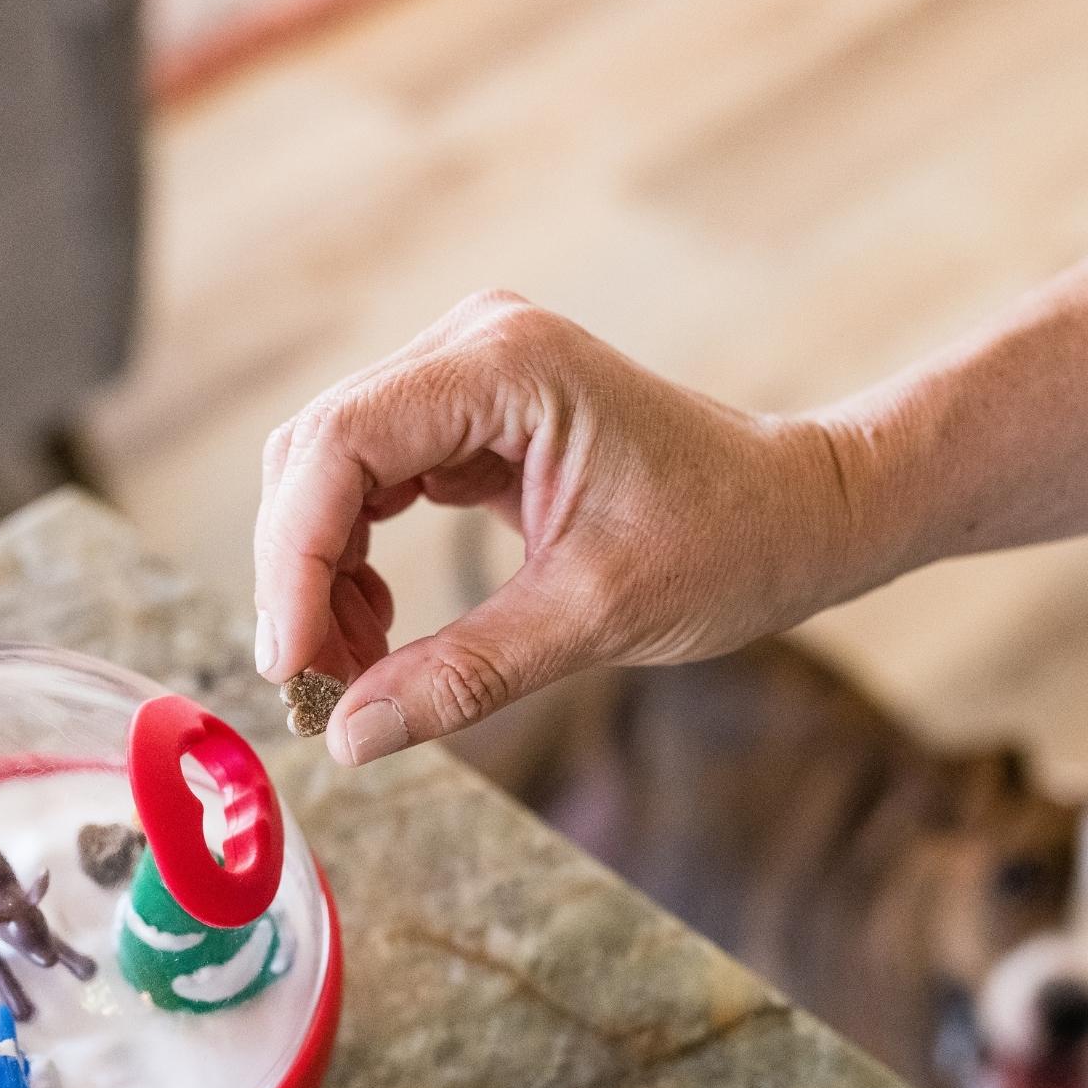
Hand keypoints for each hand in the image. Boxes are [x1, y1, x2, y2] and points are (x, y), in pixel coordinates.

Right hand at [252, 291, 877, 764]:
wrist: (797, 510)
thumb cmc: (727, 543)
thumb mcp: (593, 617)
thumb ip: (463, 676)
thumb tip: (347, 739)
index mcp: (507, 367)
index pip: (341, 445)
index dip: (294, 559)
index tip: (291, 664)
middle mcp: (472, 347)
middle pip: (318, 451)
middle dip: (301, 574)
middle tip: (313, 684)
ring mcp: (467, 376)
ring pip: (331, 469)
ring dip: (322, 572)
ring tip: (354, 666)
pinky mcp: (470, 415)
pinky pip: (371, 481)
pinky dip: (354, 559)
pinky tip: (375, 627)